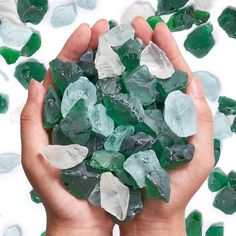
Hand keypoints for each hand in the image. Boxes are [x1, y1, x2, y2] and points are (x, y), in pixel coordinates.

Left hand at [20, 20, 113, 235]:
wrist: (85, 220)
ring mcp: (102, 123)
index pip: (65, 75)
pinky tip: (139, 78)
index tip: (88, 32)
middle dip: (97, 49)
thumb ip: (32, 121)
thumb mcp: (38, 158)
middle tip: (110, 29)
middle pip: (88, 75)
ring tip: (127, 45)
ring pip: (108, 88)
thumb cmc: (60, 194)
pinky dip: (130, 92)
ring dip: (115, 65)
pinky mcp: (118, 135)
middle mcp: (82, 114)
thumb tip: (35, 82)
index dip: (74, 51)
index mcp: (60, 114)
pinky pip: (124, 110)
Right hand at [119, 17, 214, 235]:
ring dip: (119, 60)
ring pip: (125, 83)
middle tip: (129, 24)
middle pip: (146, 72)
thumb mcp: (197, 158)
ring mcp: (130, 119)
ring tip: (109, 38)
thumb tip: (193, 85)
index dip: (164, 49)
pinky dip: (102, 86)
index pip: (171, 74)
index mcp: (173, 113)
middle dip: (139, 46)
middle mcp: (150, 111)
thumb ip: (198, 122)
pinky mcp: (113, 131)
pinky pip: (108, 104)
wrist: (148, 215)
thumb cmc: (173, 190)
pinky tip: (95, 70)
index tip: (154, 27)